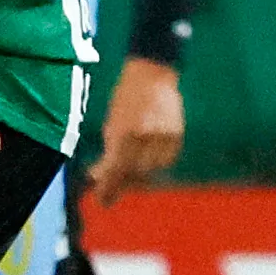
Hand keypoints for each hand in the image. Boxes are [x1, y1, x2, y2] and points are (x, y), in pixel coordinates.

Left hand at [92, 55, 185, 201]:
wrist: (152, 74)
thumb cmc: (125, 98)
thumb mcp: (111, 124)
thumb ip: (108, 151)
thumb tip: (98, 177)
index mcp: (124, 133)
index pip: (115, 171)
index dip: (108, 189)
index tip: (102, 200)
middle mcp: (145, 137)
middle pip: (134, 175)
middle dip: (121, 184)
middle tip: (111, 189)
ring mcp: (164, 137)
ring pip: (151, 171)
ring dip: (138, 177)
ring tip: (127, 175)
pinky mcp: (177, 136)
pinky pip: (166, 162)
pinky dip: (155, 166)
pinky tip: (146, 163)